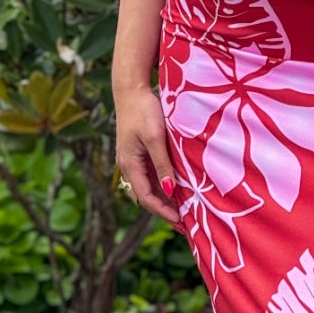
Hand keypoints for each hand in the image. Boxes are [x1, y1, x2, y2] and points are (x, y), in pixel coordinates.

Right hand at [114, 84, 183, 229]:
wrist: (131, 89)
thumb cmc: (143, 110)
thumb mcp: (155, 138)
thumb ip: (162, 164)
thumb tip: (169, 191)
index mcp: (129, 164)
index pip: (146, 198)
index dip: (163, 212)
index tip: (182, 221)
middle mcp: (128, 166)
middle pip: (146, 196)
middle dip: (164, 210)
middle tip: (185, 224)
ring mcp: (133, 159)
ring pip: (148, 187)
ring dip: (164, 199)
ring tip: (184, 210)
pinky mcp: (138, 152)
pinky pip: (150, 175)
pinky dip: (162, 185)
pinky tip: (177, 189)